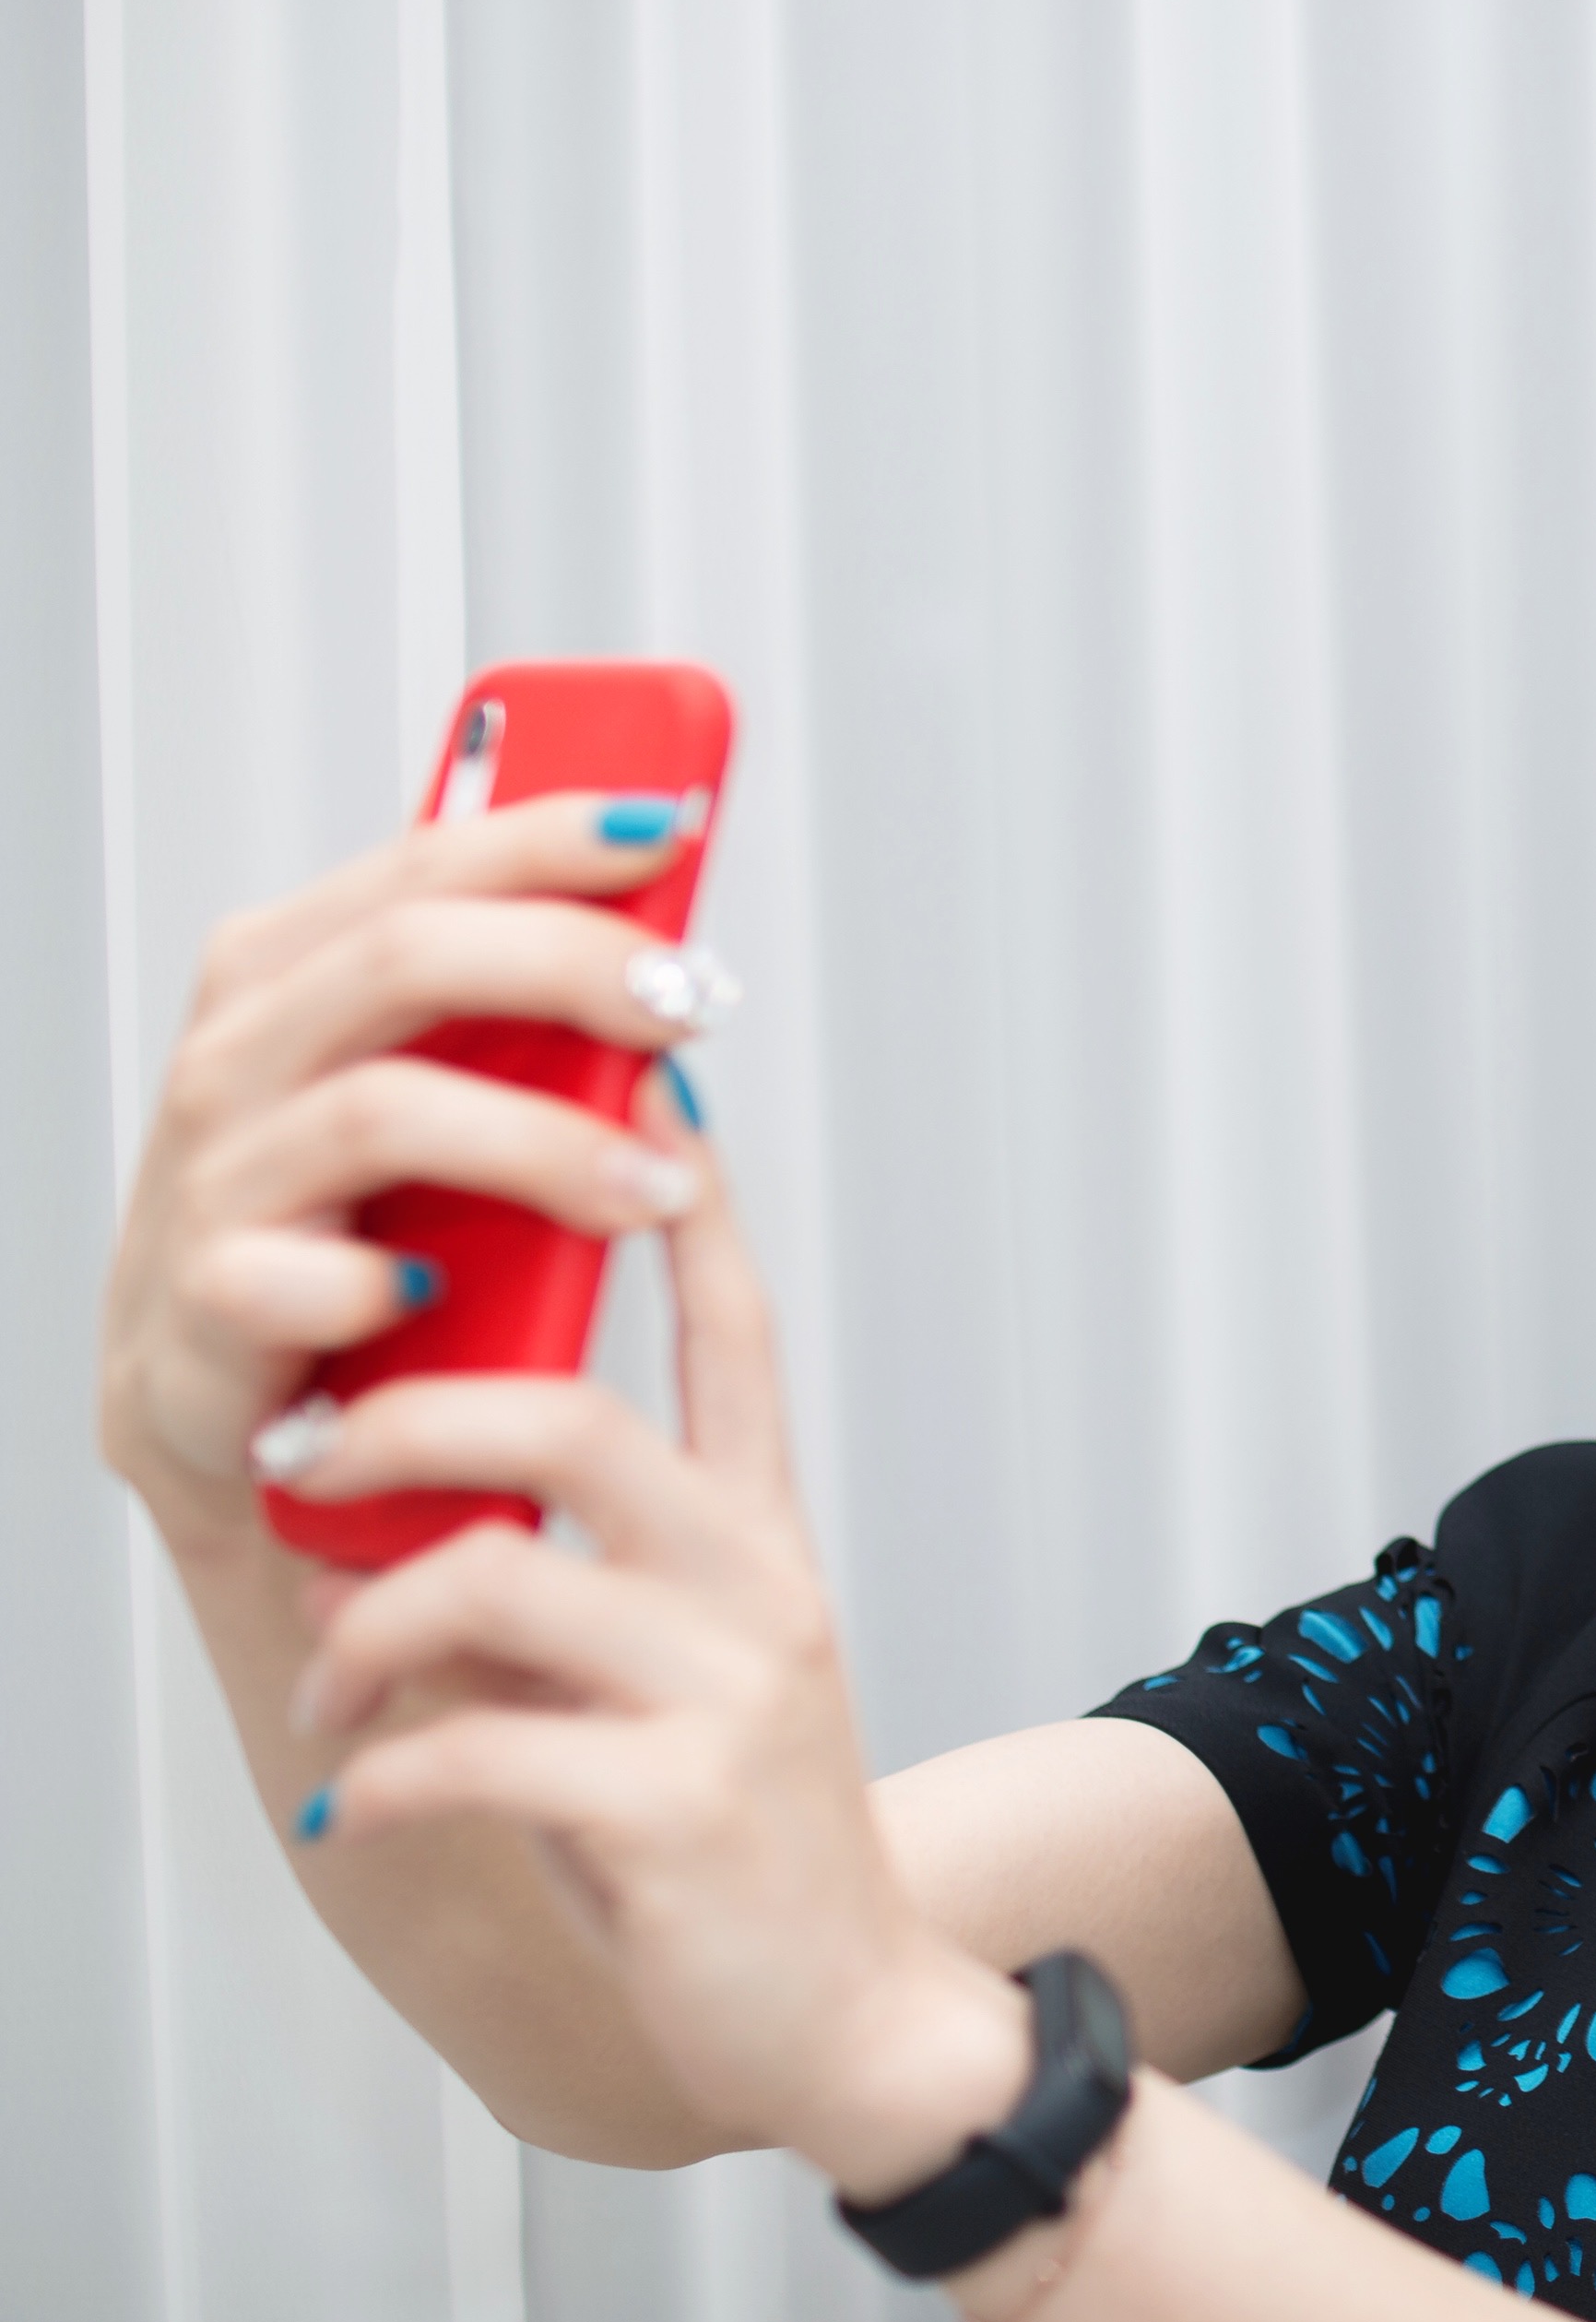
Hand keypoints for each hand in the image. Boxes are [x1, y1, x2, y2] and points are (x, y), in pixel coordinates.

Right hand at [97, 793, 723, 1554]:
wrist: (285, 1493)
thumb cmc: (386, 1294)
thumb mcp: (461, 1145)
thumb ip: (524, 1045)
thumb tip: (664, 953)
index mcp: (287, 1000)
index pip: (412, 871)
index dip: (538, 834)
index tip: (663, 829)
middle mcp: (228, 1079)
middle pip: (396, 960)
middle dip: (564, 965)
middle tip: (686, 1009)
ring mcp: (194, 1205)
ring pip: (371, 1113)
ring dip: (540, 1144)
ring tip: (653, 1190)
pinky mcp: (183, 1342)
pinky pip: (279, 1282)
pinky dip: (378, 1288)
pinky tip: (444, 1303)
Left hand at [280, 1080, 1032, 2189]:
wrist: (848, 2014)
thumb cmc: (733, 1833)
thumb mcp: (682, 1669)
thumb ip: (588, 1565)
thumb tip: (429, 1483)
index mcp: (758, 1541)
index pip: (736, 1329)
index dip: (688, 1198)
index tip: (640, 1081)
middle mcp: (754, 1590)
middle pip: (574, 1422)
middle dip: (407, 1420)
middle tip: (307, 1459)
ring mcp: (726, 1697)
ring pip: (504, 1573)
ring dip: (367, 1623)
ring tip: (329, 1684)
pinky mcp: (677, 1811)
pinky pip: (480, 1747)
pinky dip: (387, 1770)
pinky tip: (366, 1799)